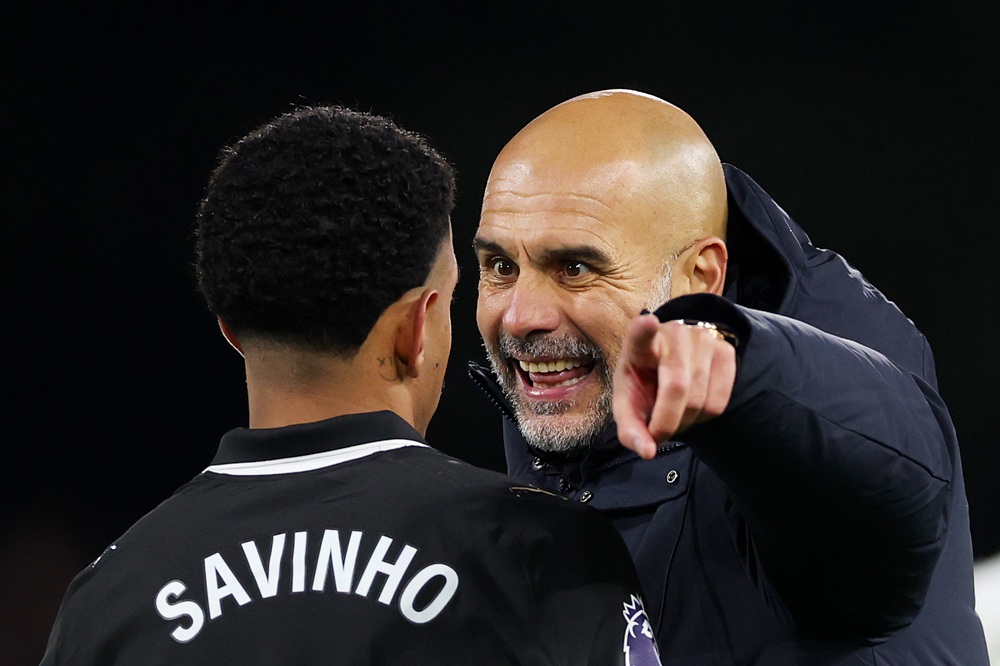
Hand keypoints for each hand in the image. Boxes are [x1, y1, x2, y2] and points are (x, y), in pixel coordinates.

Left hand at [613, 315, 736, 458]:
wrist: (669, 367)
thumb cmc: (644, 384)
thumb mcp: (628, 405)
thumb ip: (630, 430)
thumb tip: (648, 452)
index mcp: (639, 344)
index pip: (640, 333)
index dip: (643, 329)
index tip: (646, 322)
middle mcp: (673, 334)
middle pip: (677, 387)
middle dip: (667, 423)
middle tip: (659, 433)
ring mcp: (703, 339)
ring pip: (700, 400)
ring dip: (686, 423)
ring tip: (674, 414)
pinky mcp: (725, 351)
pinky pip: (719, 402)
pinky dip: (704, 417)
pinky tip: (693, 406)